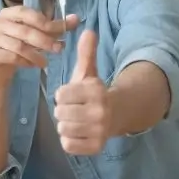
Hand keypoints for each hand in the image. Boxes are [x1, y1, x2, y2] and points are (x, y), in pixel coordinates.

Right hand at [0, 6, 77, 82]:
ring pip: (18, 45)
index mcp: (7, 13)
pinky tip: (34, 65)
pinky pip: (11, 57)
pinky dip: (25, 62)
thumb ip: (55, 27)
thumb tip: (76, 18)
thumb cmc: (20, 47)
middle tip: (59, 49)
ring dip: (36, 54)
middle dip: (44, 40)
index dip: (44, 21)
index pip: (25, 12)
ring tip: (47, 61)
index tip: (62, 31)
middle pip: (24, 30)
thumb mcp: (38, 35)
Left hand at [55, 30, 111, 154]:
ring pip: (63, 129)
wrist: (118, 115)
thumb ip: (86, 53)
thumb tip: (87, 30)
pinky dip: (69, 140)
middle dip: (63, 110)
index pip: (60, 95)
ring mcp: (99, 131)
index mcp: (96, 91)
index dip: (63, 95)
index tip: (73, 95)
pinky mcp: (96, 147)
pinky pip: (68, 145)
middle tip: (74, 109)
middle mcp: (100, 112)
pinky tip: (79, 133)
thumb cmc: (94, 93)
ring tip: (77, 120)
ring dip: (66, 125)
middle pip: (60, 113)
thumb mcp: (88, 72)